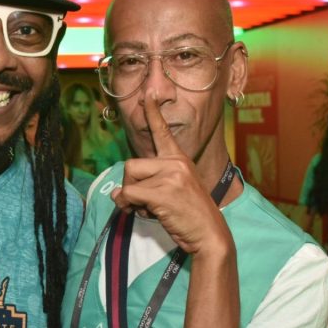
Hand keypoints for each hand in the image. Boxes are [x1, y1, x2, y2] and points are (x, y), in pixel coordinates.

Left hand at [109, 91, 231, 254]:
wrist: (210, 234)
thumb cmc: (190, 216)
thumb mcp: (174, 191)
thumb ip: (150, 184)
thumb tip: (117, 193)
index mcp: (179, 159)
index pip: (162, 131)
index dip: (152, 112)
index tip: (147, 93)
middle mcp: (176, 162)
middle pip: (131, 165)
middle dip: (130, 186)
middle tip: (144, 202)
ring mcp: (171, 175)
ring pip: (128, 181)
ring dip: (130, 199)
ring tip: (150, 208)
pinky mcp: (164, 191)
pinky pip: (129, 194)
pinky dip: (129, 206)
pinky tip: (146, 213)